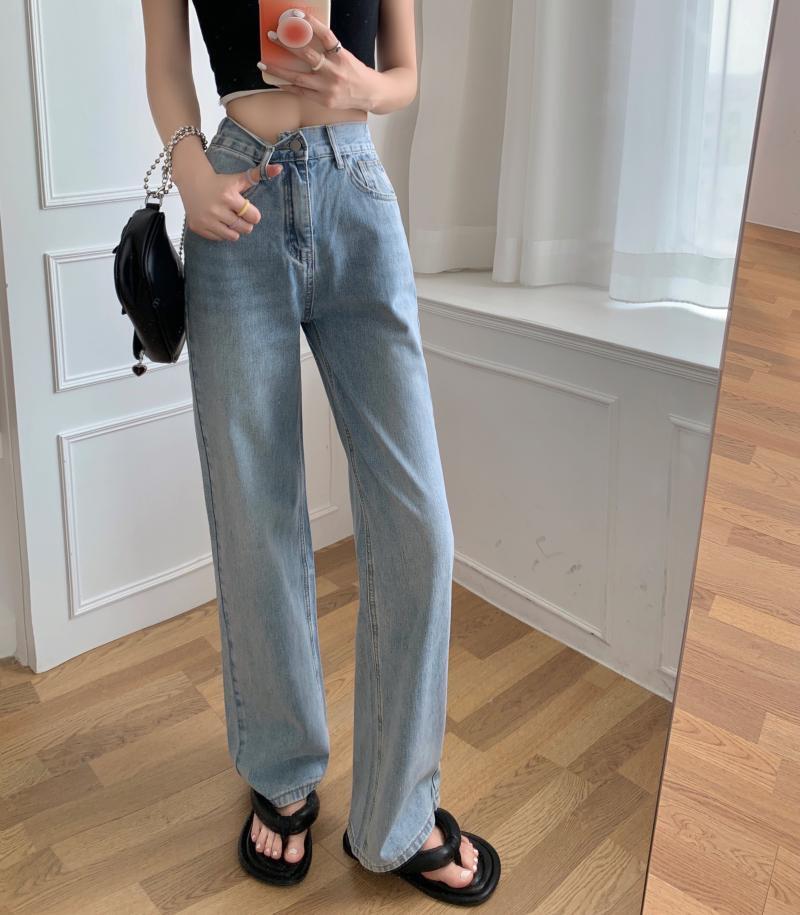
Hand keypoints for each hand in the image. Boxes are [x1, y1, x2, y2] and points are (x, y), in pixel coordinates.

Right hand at [180, 161, 281, 240]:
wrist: (192, 180)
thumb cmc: (219, 181)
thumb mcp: (238, 178)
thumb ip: (259, 174)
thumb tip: (279, 168)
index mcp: (228, 196)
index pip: (253, 216)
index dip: (253, 215)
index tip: (248, 210)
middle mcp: (217, 209)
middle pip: (244, 228)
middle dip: (245, 223)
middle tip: (238, 215)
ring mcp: (206, 220)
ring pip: (232, 236)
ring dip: (234, 230)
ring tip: (229, 219)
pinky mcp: (198, 227)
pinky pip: (219, 238)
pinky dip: (221, 232)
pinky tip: (217, 221)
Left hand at [258, 10, 373, 110]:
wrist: (371, 95)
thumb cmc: (356, 73)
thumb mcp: (347, 57)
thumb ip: (329, 51)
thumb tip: (305, 40)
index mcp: (342, 57)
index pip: (326, 36)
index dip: (312, 24)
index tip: (297, 16)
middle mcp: (334, 72)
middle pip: (308, 55)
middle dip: (288, 44)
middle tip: (273, 35)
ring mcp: (328, 88)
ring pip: (298, 77)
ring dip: (279, 70)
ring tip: (263, 64)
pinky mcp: (324, 101)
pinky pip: (301, 92)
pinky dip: (287, 86)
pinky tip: (276, 81)